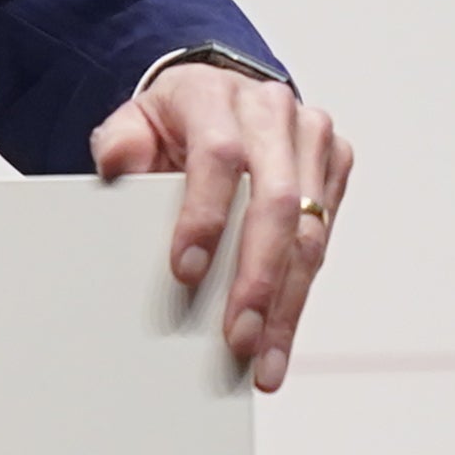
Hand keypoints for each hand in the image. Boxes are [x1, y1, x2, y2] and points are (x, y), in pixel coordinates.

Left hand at [88, 63, 350, 393]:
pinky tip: (280, 338)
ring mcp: (311, 139)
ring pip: (310, 233)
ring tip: (264, 360)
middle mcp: (273, 112)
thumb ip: (120, 143)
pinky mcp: (334, 168)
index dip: (205, 216)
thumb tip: (120, 166)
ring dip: (287, 304)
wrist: (222, 94)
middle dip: (258, 278)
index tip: (185, 273)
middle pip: (278, 202)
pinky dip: (300, 296)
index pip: (219, 156)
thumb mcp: (134, 121)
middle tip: (239, 337)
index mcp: (217, 95)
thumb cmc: (175, 120)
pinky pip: (322, 241)